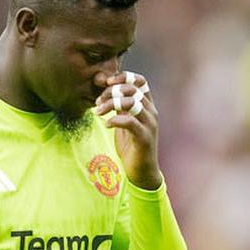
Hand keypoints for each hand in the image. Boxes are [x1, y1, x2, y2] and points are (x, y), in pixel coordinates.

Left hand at [94, 71, 162, 189]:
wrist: (141, 172)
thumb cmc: (131, 147)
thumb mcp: (124, 122)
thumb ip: (119, 107)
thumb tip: (107, 90)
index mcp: (147, 106)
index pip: (141, 81)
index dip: (124, 77)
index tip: (107, 82)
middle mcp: (151, 113)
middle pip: (133, 89)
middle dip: (112, 91)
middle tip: (98, 102)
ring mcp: (149, 125)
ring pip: (132, 102)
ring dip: (111, 103)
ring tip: (98, 112)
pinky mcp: (144, 138)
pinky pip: (130, 122)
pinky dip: (115, 120)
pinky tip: (106, 125)